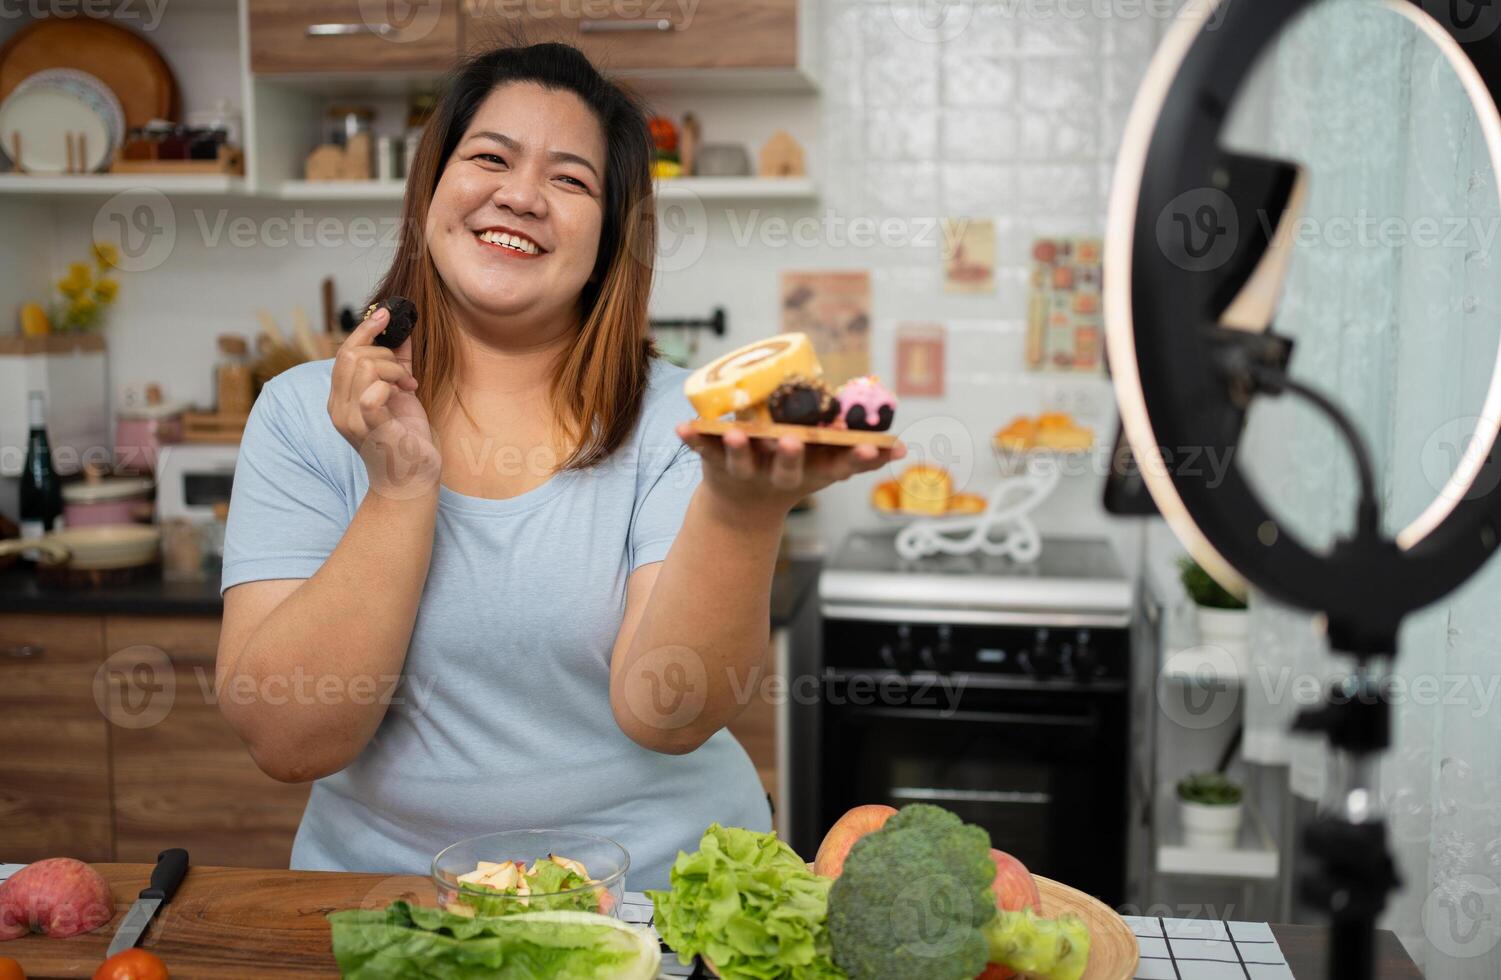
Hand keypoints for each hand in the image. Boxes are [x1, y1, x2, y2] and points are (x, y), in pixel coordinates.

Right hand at [329, 307, 440, 498]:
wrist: (412, 478)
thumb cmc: (406, 438)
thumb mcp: (399, 394)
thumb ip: (396, 363)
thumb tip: (401, 331)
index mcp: (340, 399)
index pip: (343, 353)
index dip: (364, 330)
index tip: (385, 313)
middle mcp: (338, 408)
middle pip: (351, 354)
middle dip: (385, 354)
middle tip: (404, 375)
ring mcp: (351, 420)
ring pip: (364, 367)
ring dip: (393, 369)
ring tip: (407, 386)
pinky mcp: (370, 429)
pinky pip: (372, 393)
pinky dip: (391, 385)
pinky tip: (406, 394)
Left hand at [675, 423, 906, 523]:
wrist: (742, 508)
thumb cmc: (794, 473)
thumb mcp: (826, 468)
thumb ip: (859, 456)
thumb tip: (903, 448)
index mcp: (812, 472)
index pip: (839, 467)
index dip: (858, 458)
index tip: (874, 447)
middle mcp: (779, 475)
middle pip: (788, 468)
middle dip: (791, 455)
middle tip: (793, 441)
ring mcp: (746, 471)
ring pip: (742, 463)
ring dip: (738, 450)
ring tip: (734, 434)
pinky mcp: (716, 464)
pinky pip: (702, 450)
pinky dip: (692, 439)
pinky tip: (681, 428)